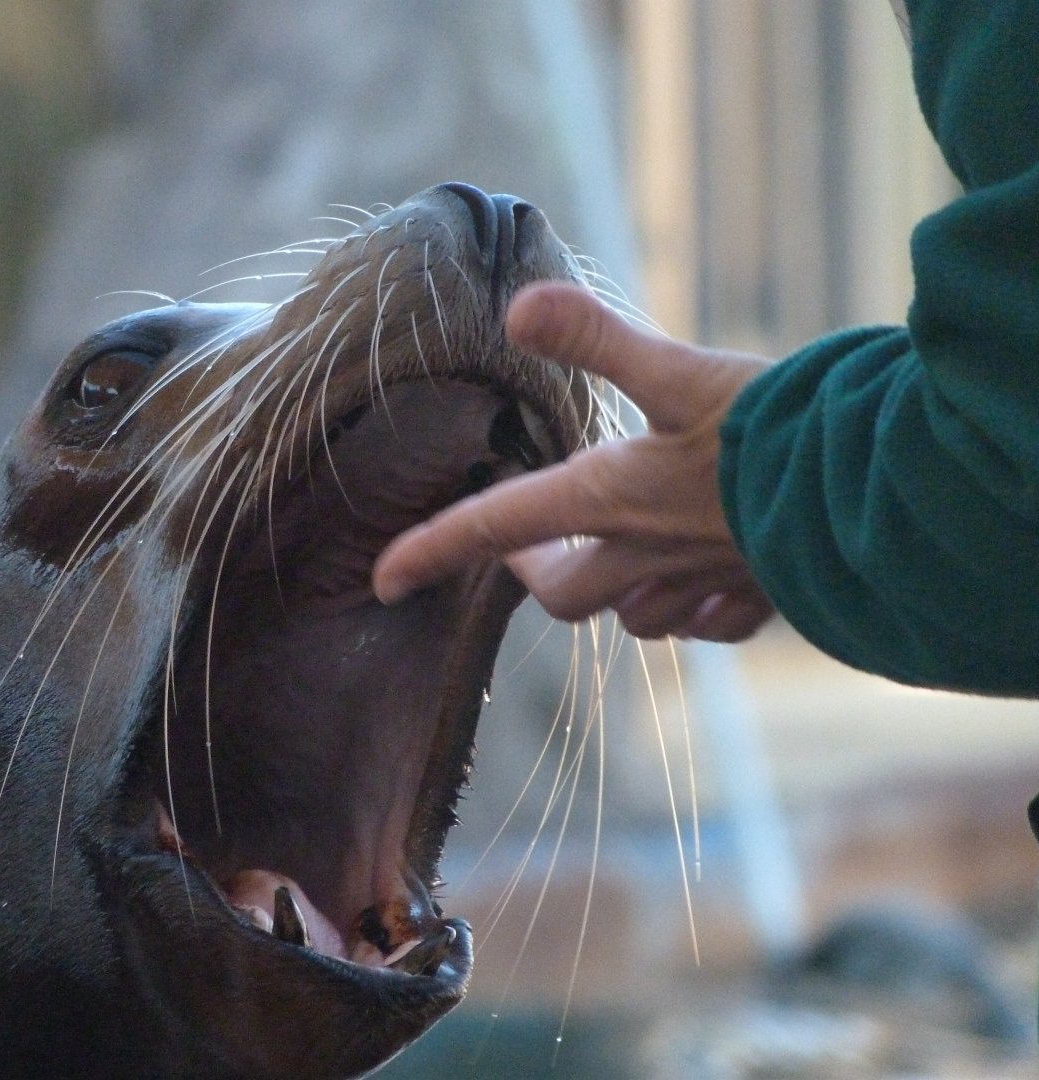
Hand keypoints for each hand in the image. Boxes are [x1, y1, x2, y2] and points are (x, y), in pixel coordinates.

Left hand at [372, 282, 776, 641]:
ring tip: (624, 549)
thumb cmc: (778, 430)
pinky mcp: (757, 602)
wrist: (881, 493)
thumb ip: (597, 338)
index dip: (431, 549)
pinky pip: (706, 624)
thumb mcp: (679, 370)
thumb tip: (517, 304)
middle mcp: (643, 555)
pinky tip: (707, 577)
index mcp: (608, 498)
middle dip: (537, 574)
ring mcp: (698, 588)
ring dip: (616, 590)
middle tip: (530, 546)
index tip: (384, 578)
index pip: (495, 529)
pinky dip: (692, 606)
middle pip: (562, 594)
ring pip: (632, 614)